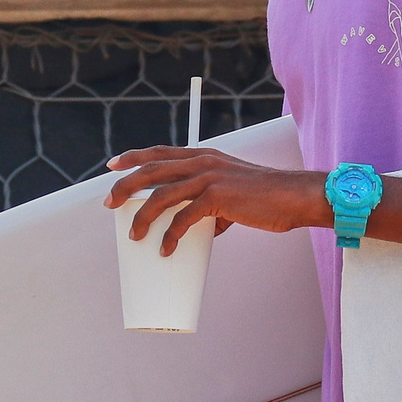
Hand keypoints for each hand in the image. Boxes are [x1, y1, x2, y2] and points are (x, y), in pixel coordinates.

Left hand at [105, 147, 329, 253]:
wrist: (292, 197)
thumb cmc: (265, 197)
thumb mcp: (232, 190)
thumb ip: (213, 204)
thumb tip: (202, 227)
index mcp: (203, 156)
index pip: (160, 152)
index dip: (133, 157)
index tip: (112, 165)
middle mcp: (202, 161)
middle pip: (151, 170)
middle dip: (125, 187)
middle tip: (109, 204)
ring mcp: (209, 178)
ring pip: (162, 195)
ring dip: (143, 217)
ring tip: (135, 235)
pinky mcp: (218, 197)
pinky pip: (184, 218)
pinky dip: (171, 236)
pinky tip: (166, 249)